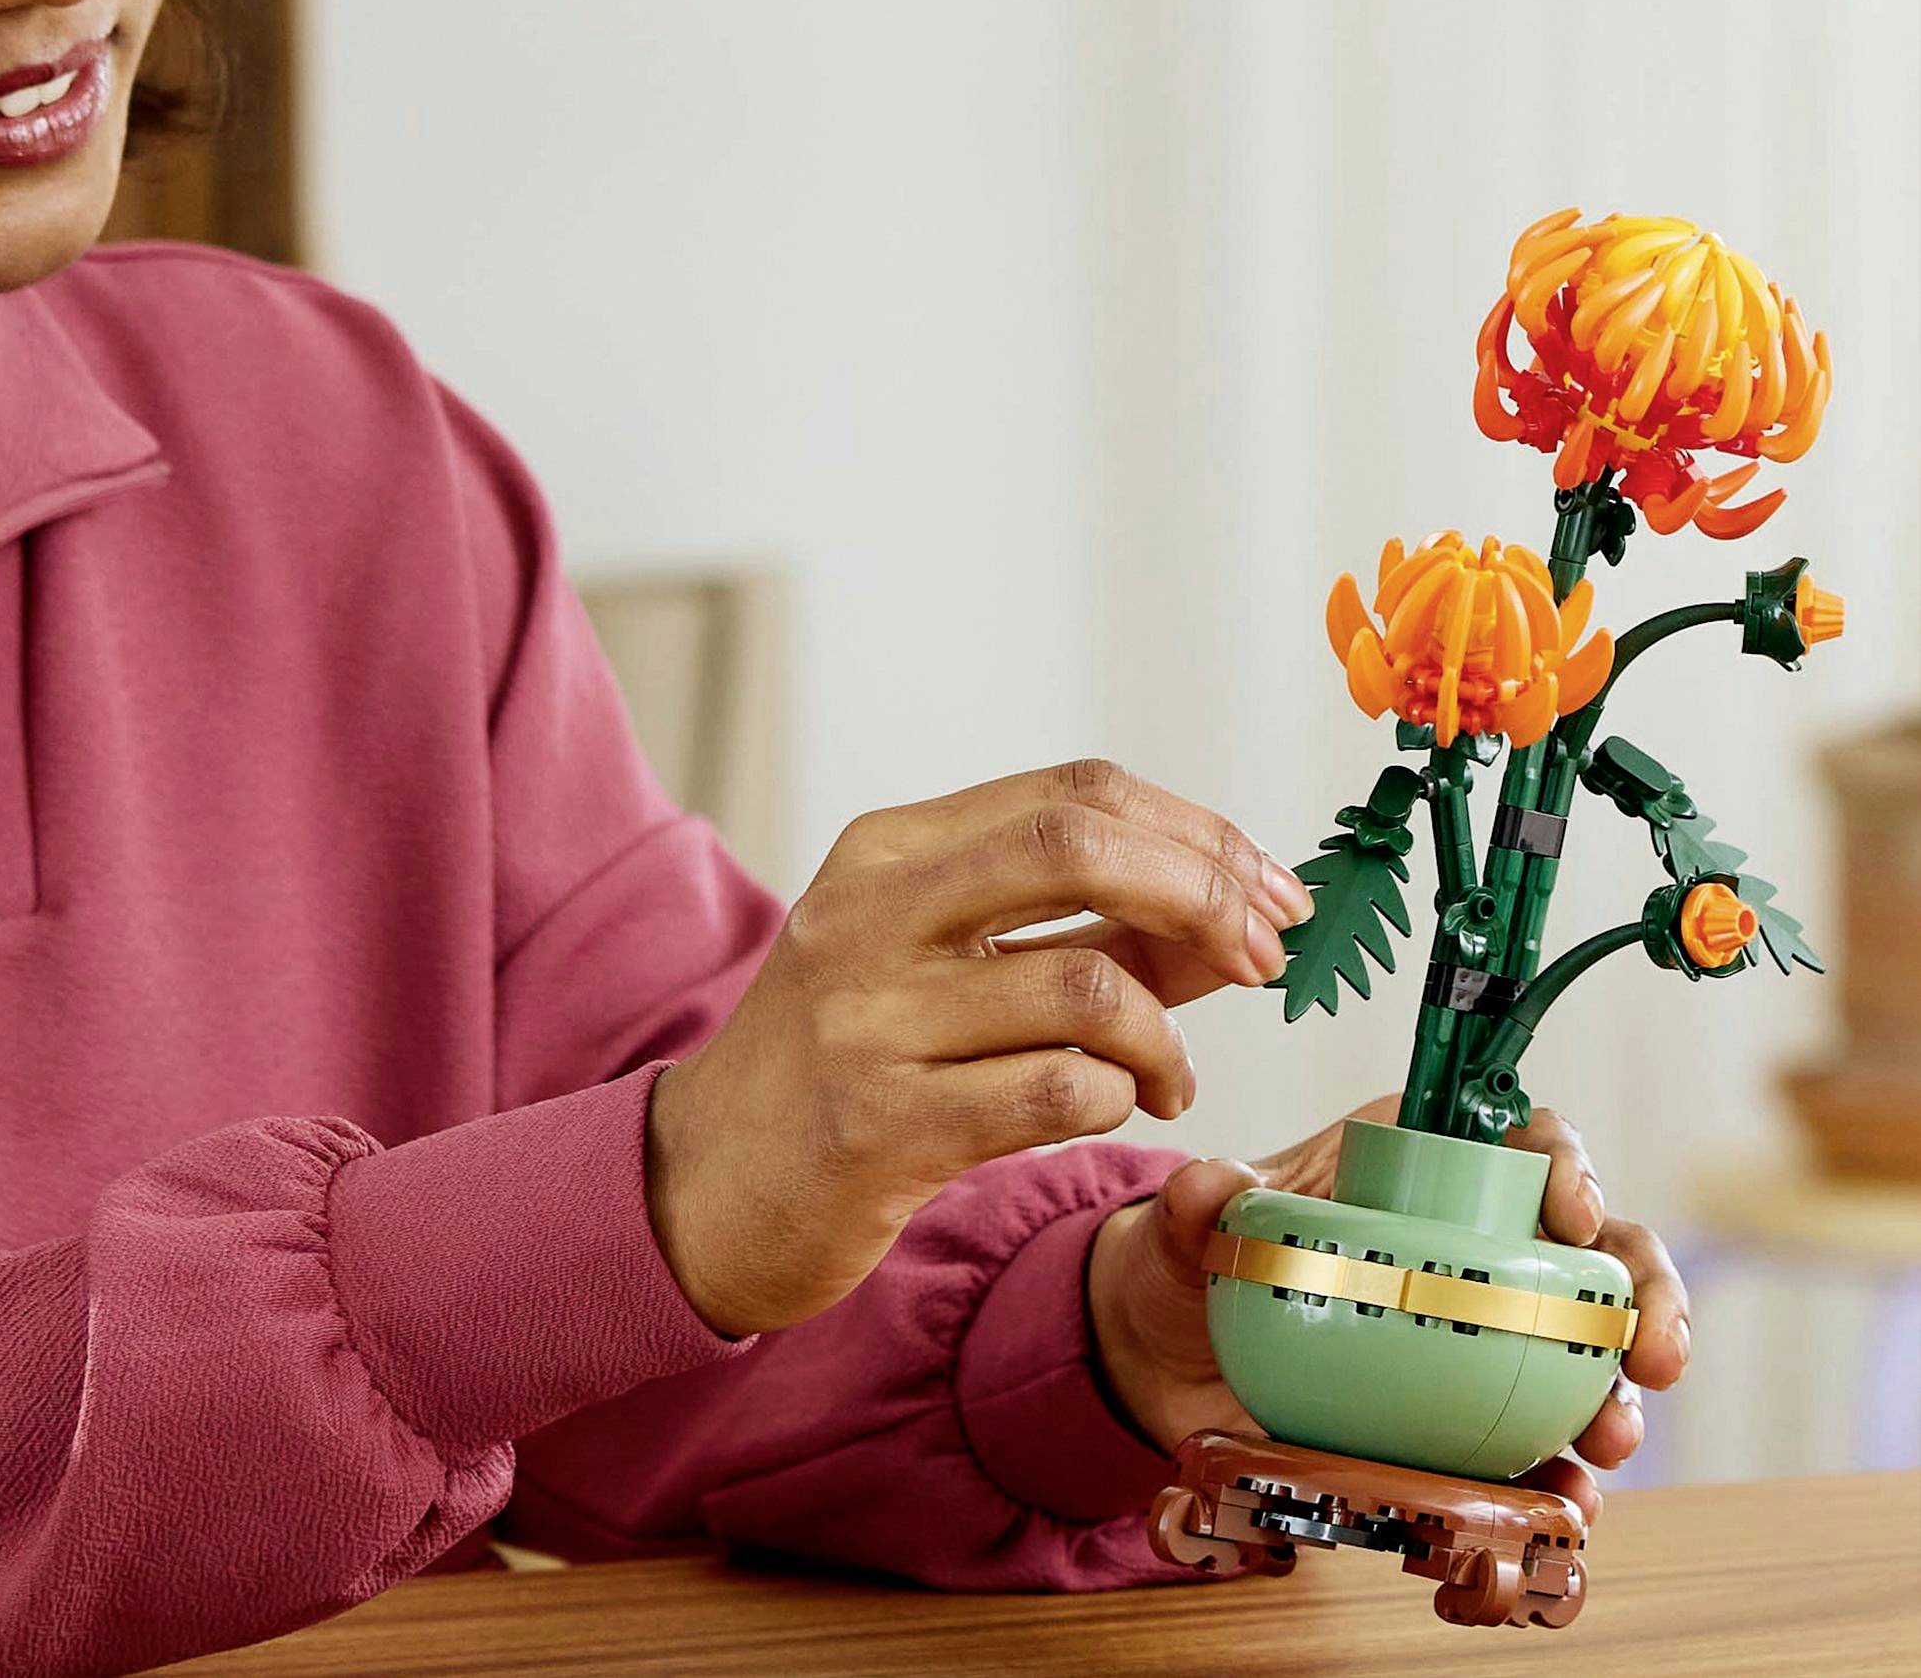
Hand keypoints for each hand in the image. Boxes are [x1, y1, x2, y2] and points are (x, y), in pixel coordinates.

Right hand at [644, 756, 1311, 1336]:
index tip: (1270, 889)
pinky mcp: (879, 1123)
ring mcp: (867, 1016)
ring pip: (1085, 986)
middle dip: (1203, 894)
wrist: (707, 1185)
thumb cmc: (847, 1064)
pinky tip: (1109, 1107)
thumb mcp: (943, 968)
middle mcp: (869, 913)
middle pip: (1078, 846)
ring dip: (1165, 1038)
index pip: (1073, 793)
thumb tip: (1231, 920)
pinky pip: (1055, 1091)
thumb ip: (1082, 935)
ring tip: (1169, 1077)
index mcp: (889, 851)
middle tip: (1261, 956)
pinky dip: (1115, 1097)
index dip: (1194, 832)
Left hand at [1084, 1093, 1691, 1517]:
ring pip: (1591, 1352)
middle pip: (1598, 1251)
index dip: (1570, 1167)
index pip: (1524, 1141)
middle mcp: (1476, 1240)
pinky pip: (1541, 1438)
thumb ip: (1199, 1204)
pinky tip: (1566, 1503)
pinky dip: (1565, 1472)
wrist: (1173, 1363)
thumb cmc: (1201, 1262)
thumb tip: (1207, 1188)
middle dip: (1645, 1299)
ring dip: (1619, 1398)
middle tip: (1654, 1359)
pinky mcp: (1473, 1413)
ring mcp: (1485, 1331)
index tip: (1578, 1214)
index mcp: (1423, 1161)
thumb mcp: (1194, 1227)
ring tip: (1608, 1445)